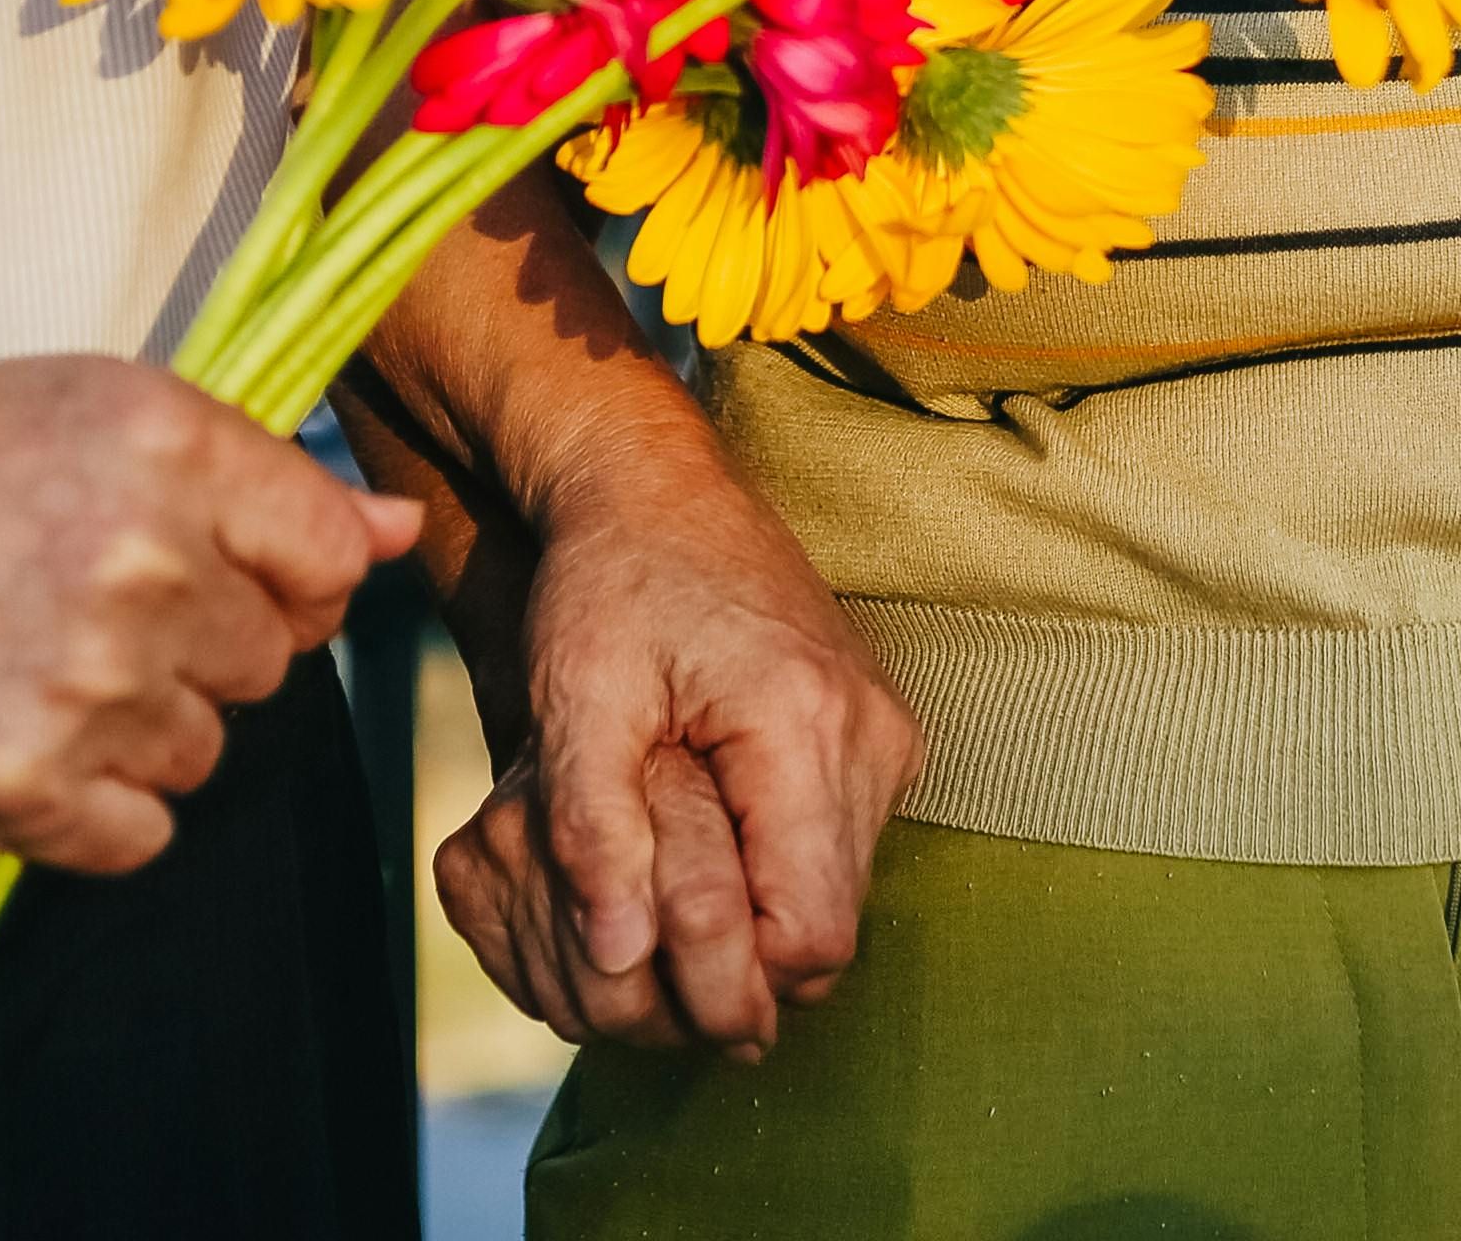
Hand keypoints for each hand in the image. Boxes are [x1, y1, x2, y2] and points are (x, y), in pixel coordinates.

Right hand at [0, 357, 409, 874]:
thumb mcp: (115, 413)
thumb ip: (269, 478)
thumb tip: (399, 531)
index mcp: (179, 455)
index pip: (334, 560)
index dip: (294, 580)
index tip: (230, 579)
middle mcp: (146, 569)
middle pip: (270, 663)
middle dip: (205, 649)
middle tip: (99, 615)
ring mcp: (85, 686)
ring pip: (204, 752)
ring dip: (144, 729)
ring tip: (47, 670)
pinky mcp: (21, 786)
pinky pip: (141, 835)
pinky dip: (97, 809)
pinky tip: (32, 741)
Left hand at [429, 433, 921, 1056]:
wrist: (658, 486)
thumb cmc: (608, 584)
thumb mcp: (574, 699)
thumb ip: (592, 831)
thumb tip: (616, 961)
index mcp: (804, 726)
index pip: (810, 936)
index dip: (730, 974)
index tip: (646, 952)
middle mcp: (872, 736)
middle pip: (830, 929)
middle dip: (738, 950)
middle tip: (640, 910)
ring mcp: (886, 735)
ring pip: (837, 897)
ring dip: (755, 905)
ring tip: (665, 849)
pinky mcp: (874, 734)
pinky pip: (836, 849)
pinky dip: (772, 862)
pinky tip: (703, 816)